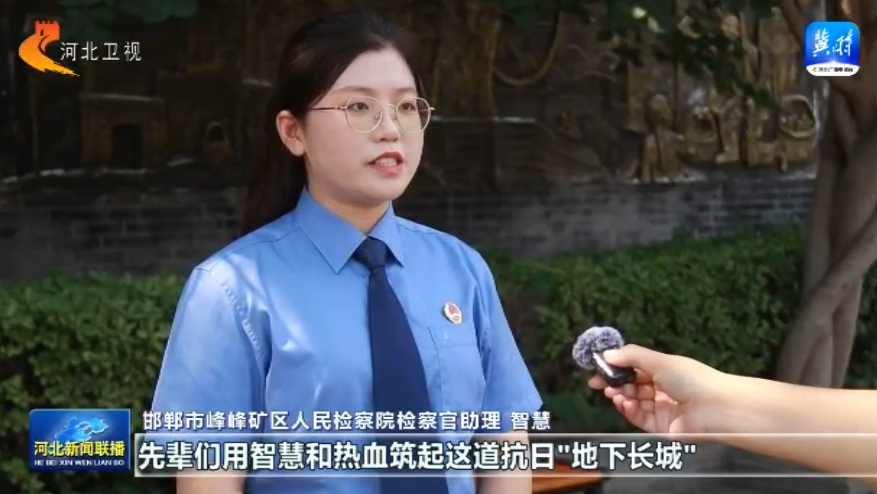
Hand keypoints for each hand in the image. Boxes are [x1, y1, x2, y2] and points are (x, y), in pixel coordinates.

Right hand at [588, 345, 735, 435]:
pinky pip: (640, 418)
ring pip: (634, 402)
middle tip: (601, 383)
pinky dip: (629, 411)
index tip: (600, 368)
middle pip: (633, 386)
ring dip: (621, 396)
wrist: (715, 410)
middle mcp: (664, 389)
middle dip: (616, 383)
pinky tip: (623, 403)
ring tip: (612, 392)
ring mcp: (663, 409)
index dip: (618, 367)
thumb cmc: (691, 379)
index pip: (637, 368)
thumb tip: (606, 354)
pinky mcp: (661, 427)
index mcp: (666, 371)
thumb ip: (631, 356)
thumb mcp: (659, 361)